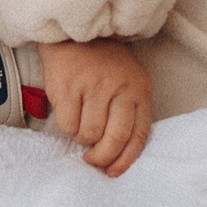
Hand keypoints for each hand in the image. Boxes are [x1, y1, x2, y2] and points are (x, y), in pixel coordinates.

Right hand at [39, 37, 153, 176]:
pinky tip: (68, 111)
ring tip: (80, 123)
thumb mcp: (126, 83)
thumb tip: (116, 155)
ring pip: (89, 134)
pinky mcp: (68, 87)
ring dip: (82, 137)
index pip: (139, 135)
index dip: (126, 160)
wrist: (74, 34)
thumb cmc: (102, 66)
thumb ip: (127, 113)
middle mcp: (120, 87)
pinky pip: (68, 125)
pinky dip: (66, 126)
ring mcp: (93, 86)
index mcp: (138, 90)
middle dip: (101, 157)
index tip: (113, 171)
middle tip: (92, 159)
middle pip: (114, 139)